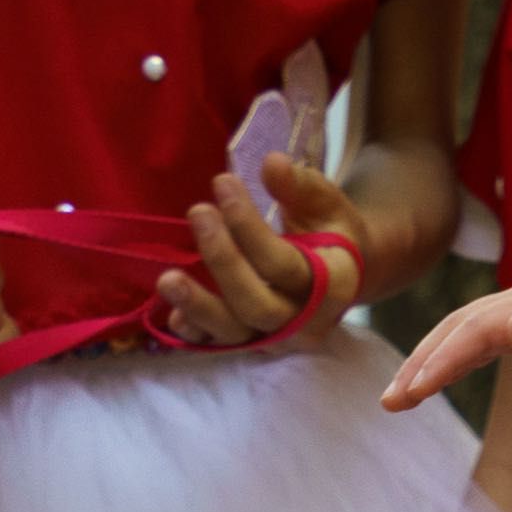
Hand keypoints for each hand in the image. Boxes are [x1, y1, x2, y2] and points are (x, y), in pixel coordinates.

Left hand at [158, 162, 363, 345]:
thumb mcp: (326, 203)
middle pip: (259, 306)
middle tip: (198, 212)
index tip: (222, 183)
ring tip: (168, 279)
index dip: (249, 228)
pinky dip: (197, 334)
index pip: (285, 265)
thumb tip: (272, 165)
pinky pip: (222, 347)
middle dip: (224, 261)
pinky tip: (174, 316)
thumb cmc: (331, 231)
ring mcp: (278, 338)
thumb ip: (301, 186)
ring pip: (238, 333)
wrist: (344, 275)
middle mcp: (306, 321)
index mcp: (331, 284)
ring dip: (200, 308)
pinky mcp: (255, 344)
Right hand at [382, 250, 511, 410]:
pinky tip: (453, 367)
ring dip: (437, 356)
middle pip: (463, 324)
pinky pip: (498, 327)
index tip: (406, 398)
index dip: (437, 365)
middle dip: (422, 362)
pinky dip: (466, 348)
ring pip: (476, 324)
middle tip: (389, 403)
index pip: (476, 331)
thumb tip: (501, 330)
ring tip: (408, 391)